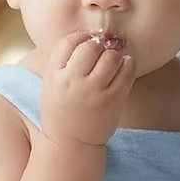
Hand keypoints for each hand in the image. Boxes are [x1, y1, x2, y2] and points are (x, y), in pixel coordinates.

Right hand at [39, 31, 135, 146]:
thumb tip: (85, 37)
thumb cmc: (61, 111)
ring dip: (114, 55)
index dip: (80, 38)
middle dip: (98, 46)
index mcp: (55, 76)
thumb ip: (62, 62)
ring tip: (112, 62)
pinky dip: (129, 63)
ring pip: (111, 56)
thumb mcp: (50, 84)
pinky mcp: (113, 99)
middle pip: (90, 47)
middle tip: (101, 54)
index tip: (85, 44)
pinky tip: (125, 66)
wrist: (71, 143)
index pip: (68, 42)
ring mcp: (94, 91)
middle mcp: (73, 81)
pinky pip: (127, 71)